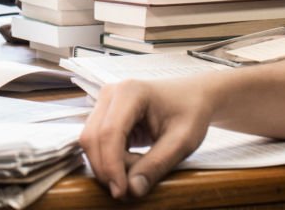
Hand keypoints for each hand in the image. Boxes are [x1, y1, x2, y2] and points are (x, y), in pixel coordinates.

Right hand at [80, 78, 211, 199]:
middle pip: (93, 138)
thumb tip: (132, 190)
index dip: (111, 166)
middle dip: (107, 169)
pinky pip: (97, 142)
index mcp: (130, 92)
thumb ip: (157, 165)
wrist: (192, 96)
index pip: (110, 133)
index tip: (122, 192)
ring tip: (139, 170)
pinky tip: (134, 162)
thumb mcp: (182, 142)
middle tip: (132, 189)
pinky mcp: (104, 113)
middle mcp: (111, 93)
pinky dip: (111, 160)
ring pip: (91, 142)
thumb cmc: (190, 113)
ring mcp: (104, 101)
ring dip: (109, 165)